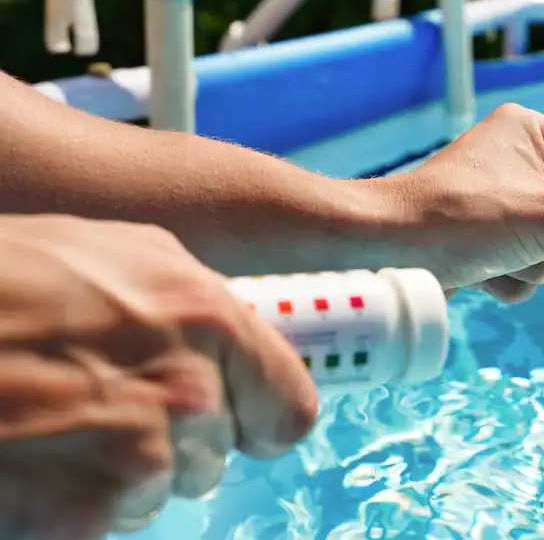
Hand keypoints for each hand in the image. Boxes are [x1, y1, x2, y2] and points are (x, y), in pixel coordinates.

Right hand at [0, 215, 316, 539]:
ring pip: (159, 490)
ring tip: (56, 423)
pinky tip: (32, 460)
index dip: (264, 417)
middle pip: (216, 452)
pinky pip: (103, 522)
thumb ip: (192, 305)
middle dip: (173, 438)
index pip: (289, 407)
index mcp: (208, 319)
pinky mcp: (81, 515)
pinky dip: (72, 504)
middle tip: (105, 404)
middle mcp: (188, 392)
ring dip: (120, 473)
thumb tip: (235, 342)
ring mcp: (136, 459)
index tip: (250, 424)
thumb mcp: (117, 255)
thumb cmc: (4, 278)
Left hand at [387, 103, 543, 301]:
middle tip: (543, 251)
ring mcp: (501, 202)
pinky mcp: (485, 238)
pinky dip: (513, 279)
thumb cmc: (464, 218)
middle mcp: (518, 160)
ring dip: (537, 267)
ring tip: (502, 260)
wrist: (386, 251)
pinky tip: (483, 275)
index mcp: (535, 133)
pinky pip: (527, 266)